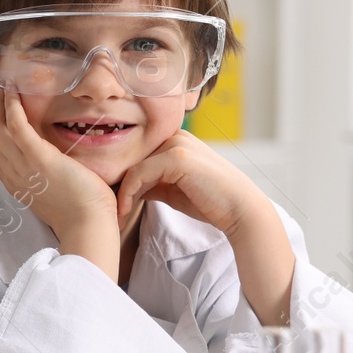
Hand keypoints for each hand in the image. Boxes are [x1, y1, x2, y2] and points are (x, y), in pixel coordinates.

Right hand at [0, 89, 119, 277]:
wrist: (89, 227)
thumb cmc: (82, 214)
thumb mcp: (55, 194)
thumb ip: (47, 178)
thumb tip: (54, 166)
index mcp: (15, 183)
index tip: (0, 110)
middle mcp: (12, 174)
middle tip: (0, 91)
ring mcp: (23, 166)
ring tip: (6, 85)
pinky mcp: (39, 158)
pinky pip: (16, 126)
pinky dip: (12, 106)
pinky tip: (15, 91)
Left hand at [115, 130, 263, 232]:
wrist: (239, 210)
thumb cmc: (208, 202)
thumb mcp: (172, 190)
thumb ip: (151, 184)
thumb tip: (127, 188)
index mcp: (175, 140)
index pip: (136, 156)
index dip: (122, 179)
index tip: (114, 204)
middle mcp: (175, 136)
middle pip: (131, 159)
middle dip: (118, 186)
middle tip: (112, 212)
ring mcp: (177, 144)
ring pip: (132, 167)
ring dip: (121, 194)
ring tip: (118, 216)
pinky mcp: (177, 157)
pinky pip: (139, 173)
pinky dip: (128, 194)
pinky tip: (125, 212)